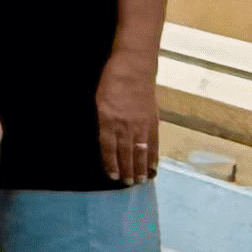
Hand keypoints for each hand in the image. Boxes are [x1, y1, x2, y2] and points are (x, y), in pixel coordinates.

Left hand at [97, 60, 159, 185]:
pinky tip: (153, 165)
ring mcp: (140, 123)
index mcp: (107, 120)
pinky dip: (153, 155)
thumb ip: (102, 122)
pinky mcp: (152, 119)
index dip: (111, 163)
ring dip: (140, 167)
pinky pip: (153, 141)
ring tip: (141, 180)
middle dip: (127, 169)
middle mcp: (124, 125)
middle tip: (128, 184)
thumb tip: (105, 140)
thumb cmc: (111, 81)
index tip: (112, 176)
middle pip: (125, 152)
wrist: (133, 68)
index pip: (109, 148)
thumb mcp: (98, 101)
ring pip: (140, 150)